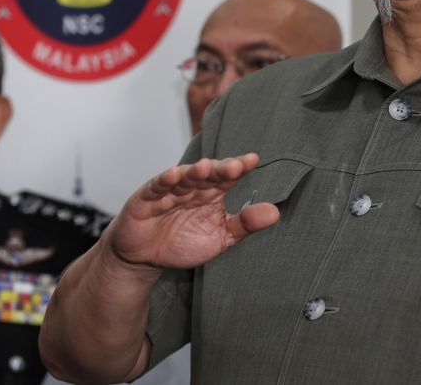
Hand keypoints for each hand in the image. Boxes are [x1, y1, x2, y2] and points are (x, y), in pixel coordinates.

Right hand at [103, 153, 279, 270]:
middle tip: (236, 166)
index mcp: (211, 193)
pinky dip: (164, 181)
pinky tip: (174, 175)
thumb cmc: (182, 242)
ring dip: (194, 172)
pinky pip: (156, 188)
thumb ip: (245, 224)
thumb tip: (275, 213)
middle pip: (208, 174)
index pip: (228, 176)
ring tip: (206, 168)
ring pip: (183, 177)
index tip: (253, 161)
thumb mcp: (220, 236)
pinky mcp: (146, 199)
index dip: (239, 167)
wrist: (145, 259)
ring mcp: (169, 191)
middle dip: (221, 169)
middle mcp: (192, 187)